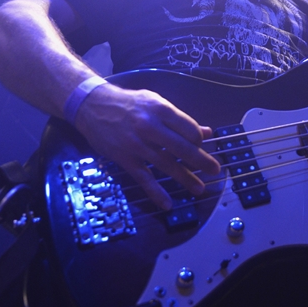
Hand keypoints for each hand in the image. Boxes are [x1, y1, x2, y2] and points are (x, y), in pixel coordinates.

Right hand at [74, 84, 220, 209]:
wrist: (92, 105)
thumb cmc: (128, 103)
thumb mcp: (155, 102)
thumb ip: (180, 119)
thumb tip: (206, 132)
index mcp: (161, 110)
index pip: (189, 129)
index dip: (198, 140)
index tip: (202, 146)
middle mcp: (150, 127)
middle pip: (182, 147)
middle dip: (201, 161)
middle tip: (215, 170)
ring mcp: (137, 144)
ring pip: (166, 164)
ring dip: (185, 178)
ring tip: (199, 188)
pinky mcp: (125, 158)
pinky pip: (144, 178)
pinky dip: (156, 192)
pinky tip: (167, 203)